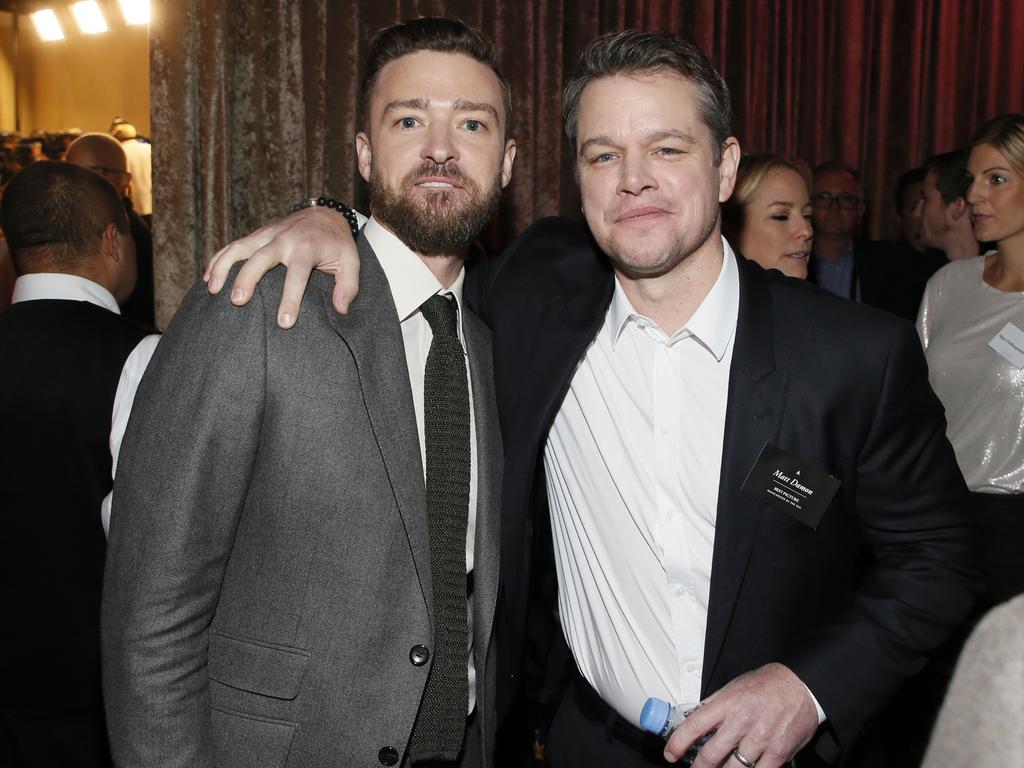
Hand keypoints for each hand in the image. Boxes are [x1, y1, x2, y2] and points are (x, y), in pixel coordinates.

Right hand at [203, 206, 360, 327]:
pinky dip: (219, 259)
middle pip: (261, 258)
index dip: (290, 299)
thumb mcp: (351, 262)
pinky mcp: (258, 235)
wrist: (325, 214)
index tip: (284, 322)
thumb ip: (348, 286)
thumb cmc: (338, 244)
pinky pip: (233, 245)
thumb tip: (340, 309)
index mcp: (307, 248)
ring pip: (240, 248)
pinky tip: (208, 278)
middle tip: (237, 302)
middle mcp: (284, 239)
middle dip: (248, 279)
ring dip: (223, 267)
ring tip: (212, 289)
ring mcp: (268, 235)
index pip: (297, 275)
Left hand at [665, 663, 818, 767]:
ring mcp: (760, 739)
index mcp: (727, 703)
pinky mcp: (778, 752)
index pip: (694, 726)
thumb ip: (714, 705)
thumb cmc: (767, 685)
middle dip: (698, 767)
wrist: (801, 685)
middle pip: (710, 755)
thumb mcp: (734, 687)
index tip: (670, 754)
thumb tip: (693, 718)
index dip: (677, 743)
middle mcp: (742, 721)